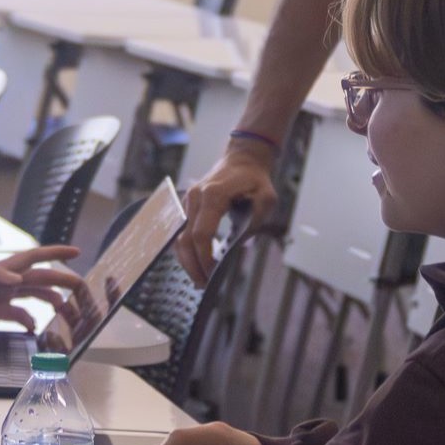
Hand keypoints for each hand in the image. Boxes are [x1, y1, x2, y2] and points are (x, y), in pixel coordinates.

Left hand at [0, 246, 82, 330]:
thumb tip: (17, 277)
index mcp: (2, 270)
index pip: (35, 258)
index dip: (56, 254)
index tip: (76, 253)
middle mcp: (5, 282)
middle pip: (42, 279)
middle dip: (64, 283)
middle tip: (84, 292)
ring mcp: (0, 297)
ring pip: (34, 297)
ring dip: (52, 304)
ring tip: (68, 315)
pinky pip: (18, 315)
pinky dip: (30, 320)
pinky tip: (36, 329)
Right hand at [176, 144, 277, 284]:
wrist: (243, 158)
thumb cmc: (256, 180)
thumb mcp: (266, 199)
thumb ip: (255, 221)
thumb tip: (239, 246)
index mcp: (213, 195)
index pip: (202, 233)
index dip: (205, 257)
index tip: (212, 275)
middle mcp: (195, 197)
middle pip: (185, 239)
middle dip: (192, 265)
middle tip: (203, 285)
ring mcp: (188, 200)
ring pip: (179, 237)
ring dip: (186, 260)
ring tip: (199, 279)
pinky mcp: (187, 206)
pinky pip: (182, 231)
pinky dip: (186, 250)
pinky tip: (196, 264)